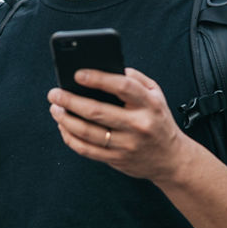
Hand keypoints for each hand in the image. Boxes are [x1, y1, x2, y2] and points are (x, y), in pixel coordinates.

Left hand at [47, 67, 192, 183]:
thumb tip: (108, 68)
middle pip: (97, 112)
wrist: (172, 159)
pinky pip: (86, 150)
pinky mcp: (116, 159)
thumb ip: (135, 79)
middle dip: (70, 101)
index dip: (98, 78)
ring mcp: (126, 145)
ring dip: (65, 119)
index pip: (122, 87)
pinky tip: (63, 127)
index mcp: (149, 104)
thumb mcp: (156, 95)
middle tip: (54, 93)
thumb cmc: (158, 121)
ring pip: (88, 132)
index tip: (78, 74)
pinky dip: (70, 137)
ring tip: (55, 108)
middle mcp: (138, 125)